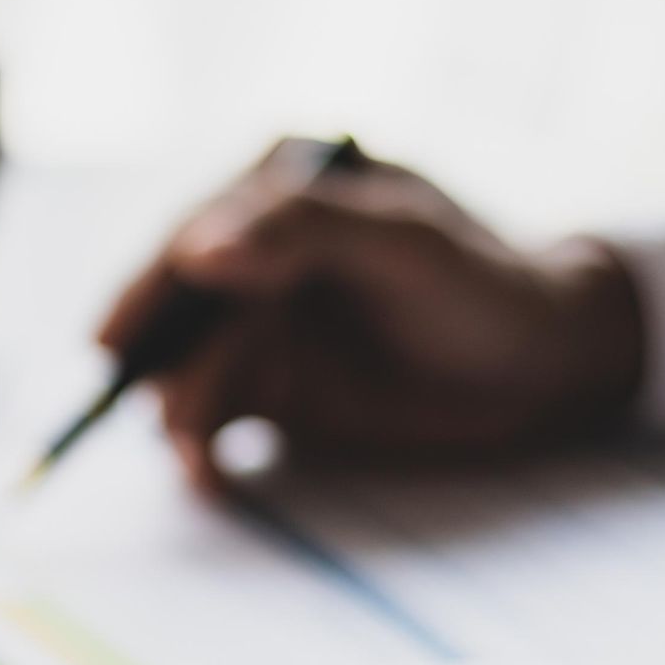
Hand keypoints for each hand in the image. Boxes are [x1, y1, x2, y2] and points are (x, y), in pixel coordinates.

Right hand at [97, 140, 643, 480]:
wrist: (551, 364)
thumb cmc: (488, 283)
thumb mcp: (405, 243)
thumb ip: (302, 232)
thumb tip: (194, 248)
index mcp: (279, 187)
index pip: (192, 238)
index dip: (148, 292)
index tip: (114, 346)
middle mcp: (254, 251)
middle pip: (175, 312)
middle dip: (166, 367)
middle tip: (179, 420)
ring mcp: (260, 321)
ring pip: (185, 369)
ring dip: (181, 415)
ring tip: (202, 459)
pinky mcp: (273, 387)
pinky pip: (212, 418)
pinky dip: (202, 450)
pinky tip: (212, 478)